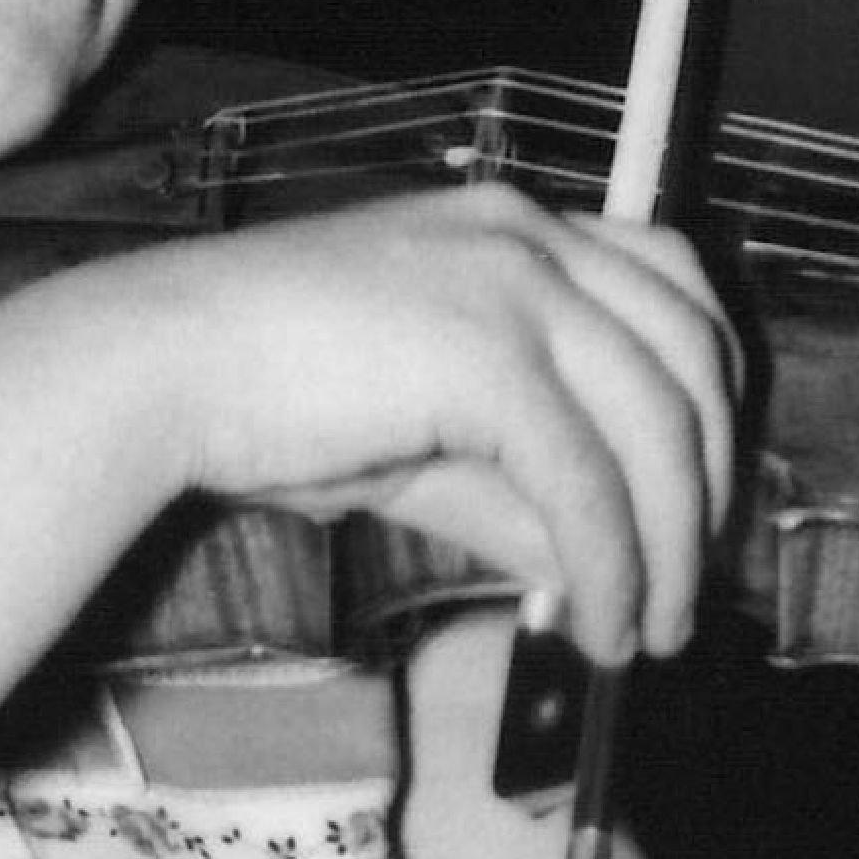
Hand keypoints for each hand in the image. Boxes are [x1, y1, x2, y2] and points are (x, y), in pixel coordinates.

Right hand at [141, 185, 737, 664]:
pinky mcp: (488, 355)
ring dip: (667, 547)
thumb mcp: (407, 438)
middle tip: (686, 587)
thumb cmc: (254, 393)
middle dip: (708, 484)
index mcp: (506, 226)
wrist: (150, 368)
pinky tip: (590, 624)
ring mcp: (511, 285)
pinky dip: (607, 566)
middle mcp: (525, 236)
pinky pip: (585, 480)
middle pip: (689, 355)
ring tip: (644, 632)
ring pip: (656, 426)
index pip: (670, 285)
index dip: (707, 396)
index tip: (697, 496)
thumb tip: (586, 572)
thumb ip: (504, 489)